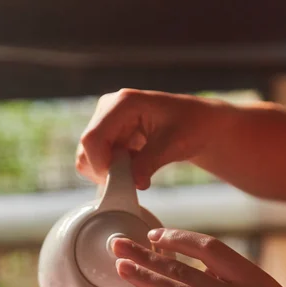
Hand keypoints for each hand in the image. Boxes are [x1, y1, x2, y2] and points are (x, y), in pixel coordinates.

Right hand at [76, 89, 233, 188]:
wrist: (199, 125)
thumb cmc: (192, 127)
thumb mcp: (175, 145)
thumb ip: (150, 162)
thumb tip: (133, 183)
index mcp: (123, 103)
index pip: (92, 139)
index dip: (101, 165)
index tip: (122, 182)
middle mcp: (108, 109)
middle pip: (85, 150)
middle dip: (105, 171)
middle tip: (133, 178)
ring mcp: (106, 122)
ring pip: (88, 158)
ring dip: (109, 173)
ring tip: (137, 170)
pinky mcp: (108, 135)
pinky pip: (98, 162)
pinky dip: (113, 171)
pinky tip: (135, 166)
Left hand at [113, 229, 285, 286]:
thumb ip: (236, 282)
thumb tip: (202, 268)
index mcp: (255, 281)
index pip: (209, 249)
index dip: (178, 239)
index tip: (155, 236)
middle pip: (185, 270)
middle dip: (147, 255)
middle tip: (118, 245)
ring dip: (148, 280)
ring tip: (122, 268)